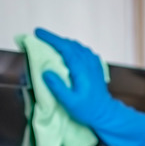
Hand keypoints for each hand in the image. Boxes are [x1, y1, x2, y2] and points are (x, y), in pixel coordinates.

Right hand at [34, 28, 144, 145]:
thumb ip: (58, 88)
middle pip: (70, 44)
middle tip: (40, 37)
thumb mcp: (70, 102)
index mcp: (81, 69)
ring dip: (63, 43)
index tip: (38, 32)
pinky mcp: (95, 66)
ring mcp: (93, 63)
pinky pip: (83, 51)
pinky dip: (72, 48)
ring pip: (77, 46)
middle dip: (54, 39)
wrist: (105, 113)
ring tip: (50, 44)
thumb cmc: (87, 109)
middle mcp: (88, 62)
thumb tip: (46, 72)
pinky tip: (67, 51)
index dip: (51, 38)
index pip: (64, 47)